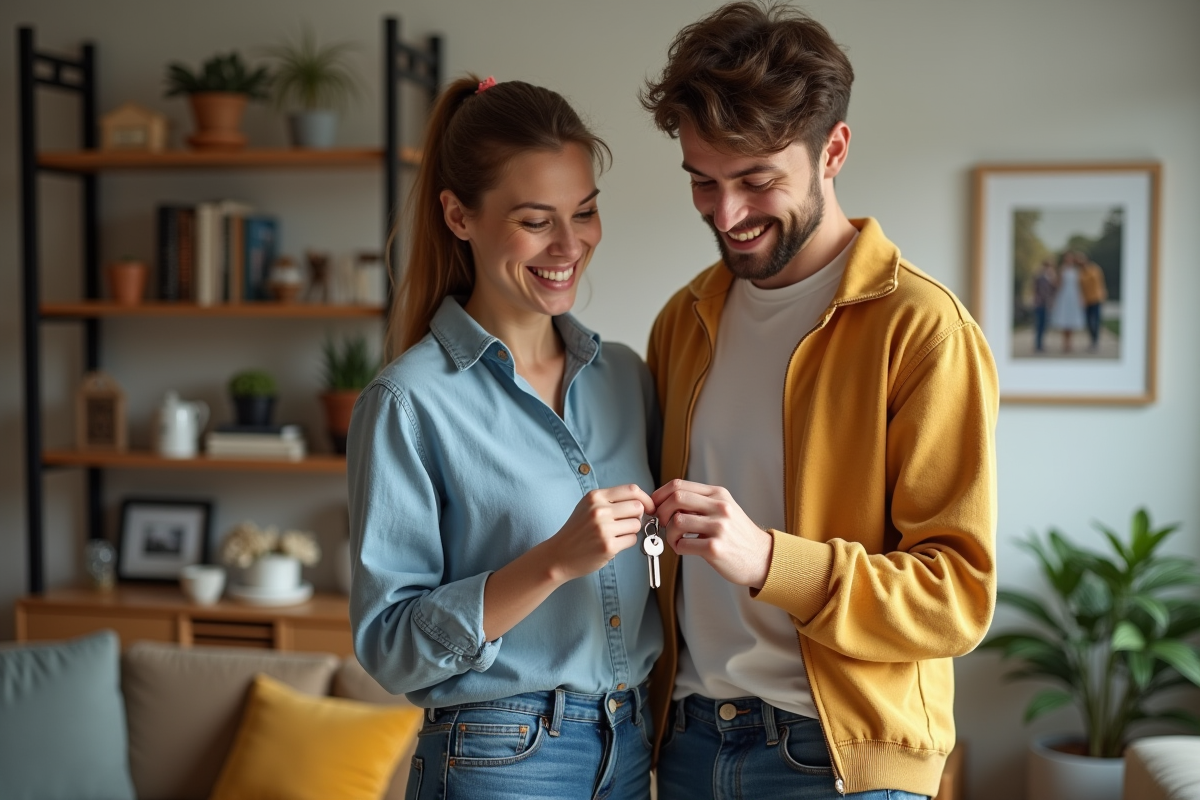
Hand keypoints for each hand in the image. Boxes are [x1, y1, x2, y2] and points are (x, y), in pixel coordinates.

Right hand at [542, 485, 654, 582]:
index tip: (648, 507)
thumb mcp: (588, 507)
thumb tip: (642, 502)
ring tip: (616, 534)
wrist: (559, 555)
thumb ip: (611, 501)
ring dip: (632, 531)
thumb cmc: (577, 531)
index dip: (645, 498)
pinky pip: (632, 540)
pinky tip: (613, 544)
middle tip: (628, 523)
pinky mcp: (608, 546)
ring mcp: (603, 528)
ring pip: (637, 524)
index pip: (632, 490)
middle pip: (638, 507)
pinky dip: (627, 542)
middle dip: (638, 516)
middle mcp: (599, 510)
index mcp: (595, 496)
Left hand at [651, 479, 772, 588]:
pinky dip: (678, 547)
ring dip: (669, 533)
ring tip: (676, 540)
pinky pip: (683, 544)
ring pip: (677, 521)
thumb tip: (666, 502)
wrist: (762, 557)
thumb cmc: (737, 535)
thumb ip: (699, 502)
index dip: (660, 495)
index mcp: (718, 494)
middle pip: (676, 498)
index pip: (679, 485)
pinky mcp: (716, 548)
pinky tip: (685, 549)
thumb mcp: (723, 509)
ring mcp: (719, 527)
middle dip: (661, 512)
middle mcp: (720, 507)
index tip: (655, 507)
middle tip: (662, 524)